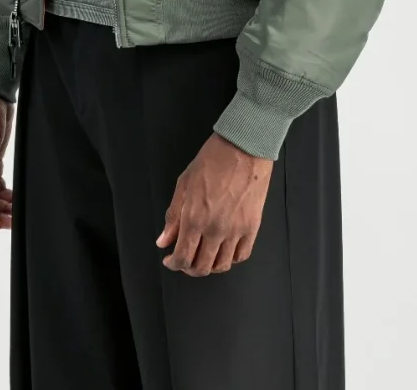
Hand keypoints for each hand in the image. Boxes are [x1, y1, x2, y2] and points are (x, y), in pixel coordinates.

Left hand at [156, 132, 273, 274]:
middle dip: (189, 268)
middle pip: (201, 267)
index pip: (182, 257)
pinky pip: (242, 255)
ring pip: (222, 266)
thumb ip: (173, 215)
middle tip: (186, 259)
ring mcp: (235, 231)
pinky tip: (224, 251)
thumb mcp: (184, 184)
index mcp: (194, 219)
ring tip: (204, 256)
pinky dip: (231, 259)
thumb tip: (164, 241)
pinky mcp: (252, 227)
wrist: (243, 148)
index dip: (174, 263)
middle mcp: (214, 230)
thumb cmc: (211, 161)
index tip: (170, 260)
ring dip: (210, 266)